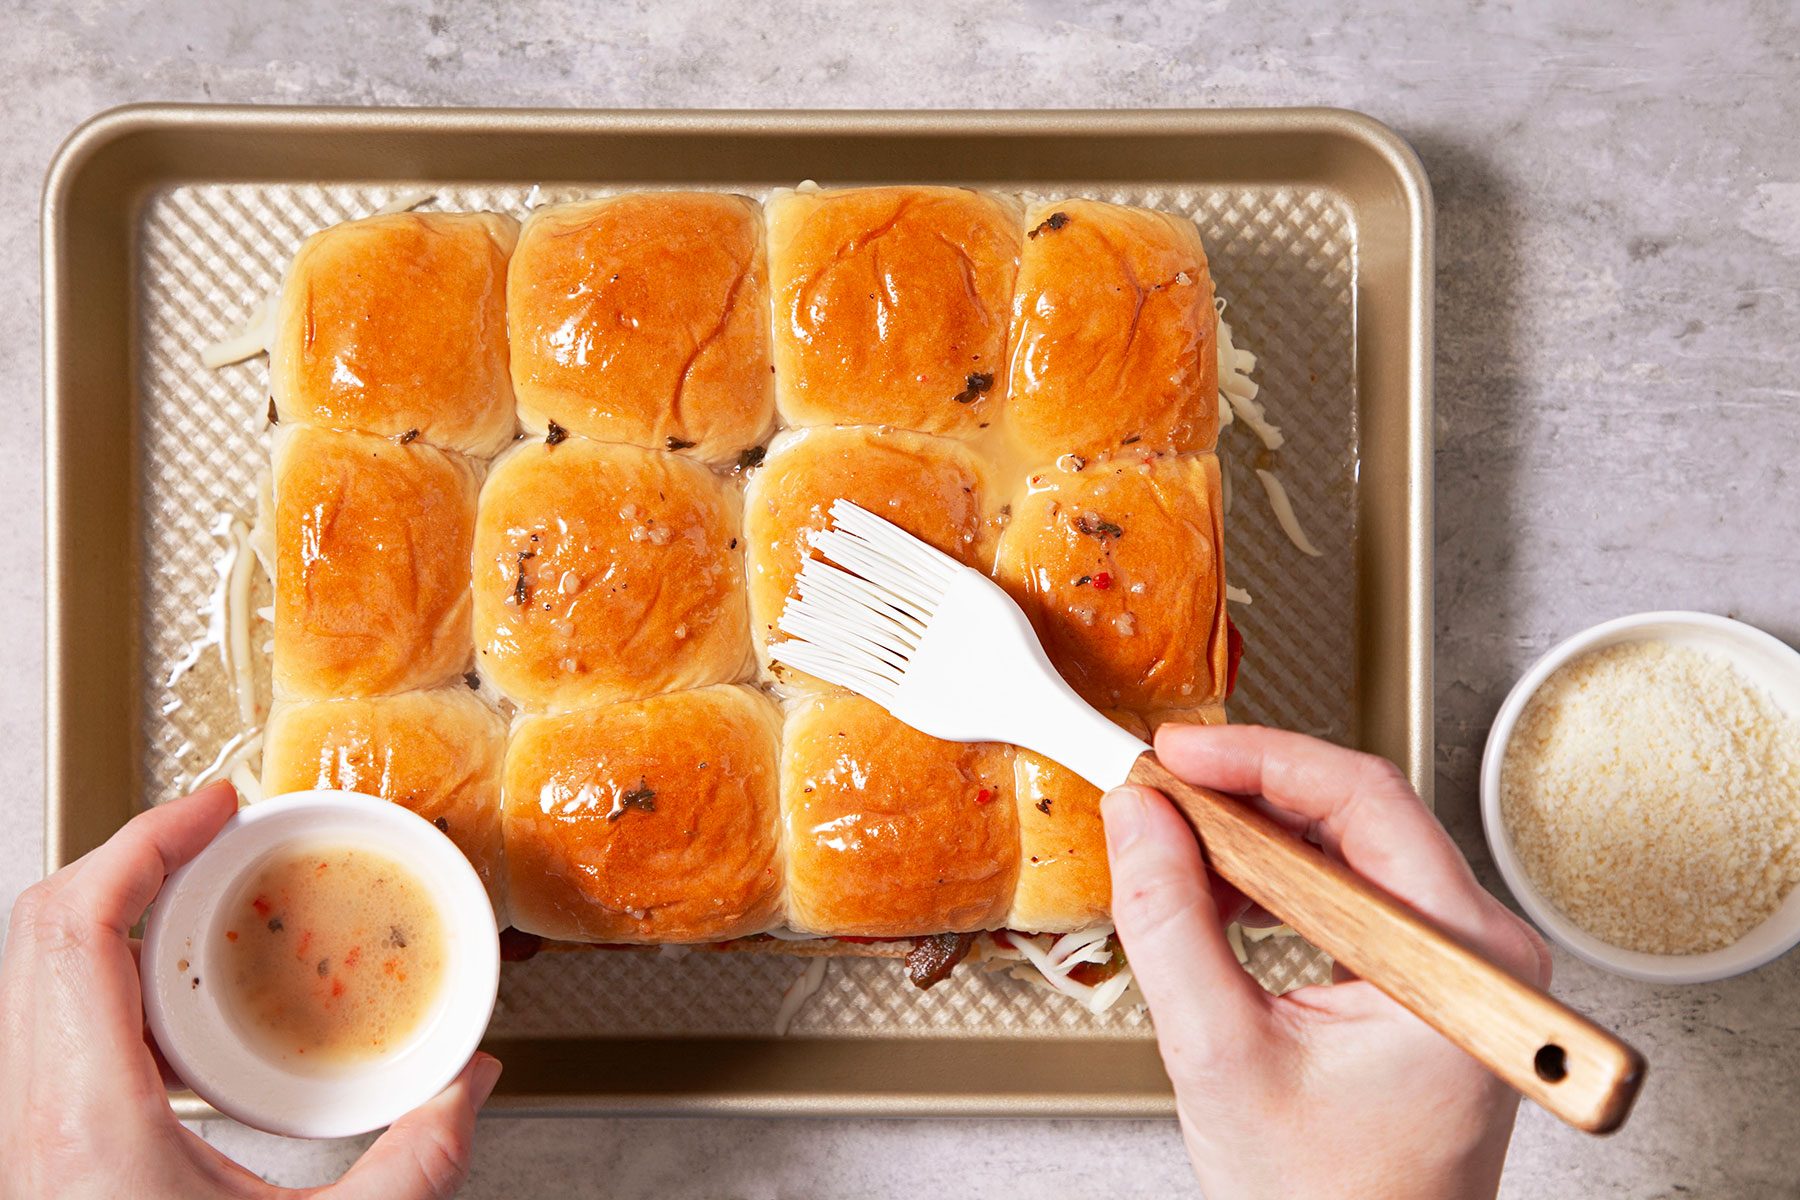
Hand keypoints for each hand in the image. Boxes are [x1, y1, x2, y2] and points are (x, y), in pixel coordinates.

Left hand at [0, 782, 500, 1199]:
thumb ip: (415, 1167)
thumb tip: (470, 1087)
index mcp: (84, 1120)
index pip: (75, 930)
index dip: (143, 843)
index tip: (213, 807)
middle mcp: (32, 1114)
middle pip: (37, 928)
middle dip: (127, 853)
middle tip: (213, 829)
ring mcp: (23, 1130)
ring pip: (31, 970)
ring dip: (111, 908)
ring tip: (198, 889)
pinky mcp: (38, 1146)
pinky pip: (48, 1017)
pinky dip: (105, 968)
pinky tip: (175, 989)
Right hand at [1103, 725, 1550, 1199]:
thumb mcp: (1221, 1057)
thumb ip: (1169, 924)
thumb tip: (1138, 818)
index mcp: (1463, 961)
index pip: (1362, 799)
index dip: (1257, 760)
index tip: (1178, 752)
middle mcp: (1482, 949)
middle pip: (1361, 812)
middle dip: (1248, 792)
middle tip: (1162, 787)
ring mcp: (1462, 963)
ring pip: (1350, 846)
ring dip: (1256, 836)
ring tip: (1176, 841)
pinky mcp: (1430, 978)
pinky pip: (1352, 890)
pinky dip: (1278, 879)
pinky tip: (1217, 891)